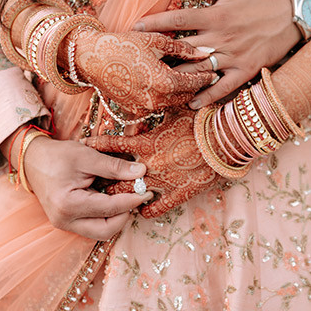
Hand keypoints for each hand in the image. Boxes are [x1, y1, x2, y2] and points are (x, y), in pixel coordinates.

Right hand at [22, 135, 152, 239]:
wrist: (32, 159)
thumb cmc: (57, 155)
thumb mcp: (87, 156)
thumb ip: (115, 167)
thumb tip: (141, 172)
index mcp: (68, 204)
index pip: (109, 209)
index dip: (131, 201)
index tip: (147, 192)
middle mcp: (64, 220)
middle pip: (106, 230)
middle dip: (125, 215)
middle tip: (137, 197)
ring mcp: (64, 224)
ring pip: (100, 232)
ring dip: (117, 218)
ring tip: (126, 197)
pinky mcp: (67, 222)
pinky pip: (93, 226)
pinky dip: (107, 216)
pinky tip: (113, 199)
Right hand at [75, 30, 213, 114]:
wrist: (90, 58)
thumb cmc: (122, 44)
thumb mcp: (155, 40)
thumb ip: (183, 48)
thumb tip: (204, 51)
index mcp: (164, 82)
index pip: (194, 82)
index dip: (206, 76)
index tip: (212, 70)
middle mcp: (156, 100)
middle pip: (186, 96)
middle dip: (196, 86)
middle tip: (205, 76)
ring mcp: (144, 108)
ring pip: (173, 103)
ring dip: (181, 93)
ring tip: (188, 80)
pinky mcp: (134, 110)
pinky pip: (157, 105)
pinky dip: (165, 97)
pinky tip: (166, 86)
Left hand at [89, 107, 217, 217]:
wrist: (225, 139)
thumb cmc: (201, 120)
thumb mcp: (176, 111)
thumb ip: (158, 112)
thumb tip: (150, 99)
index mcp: (146, 143)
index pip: (113, 146)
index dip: (97, 147)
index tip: (84, 147)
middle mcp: (150, 164)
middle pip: (116, 178)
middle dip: (104, 181)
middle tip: (95, 183)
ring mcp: (164, 180)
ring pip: (132, 195)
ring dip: (122, 198)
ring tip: (112, 201)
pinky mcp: (179, 193)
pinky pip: (158, 207)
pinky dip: (148, 210)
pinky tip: (142, 211)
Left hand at [133, 0, 300, 107]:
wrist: (295, 16)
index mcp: (216, 15)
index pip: (179, 20)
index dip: (155, 23)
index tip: (136, 27)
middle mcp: (221, 38)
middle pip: (184, 49)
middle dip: (161, 55)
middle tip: (139, 62)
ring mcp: (233, 56)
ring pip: (199, 70)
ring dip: (178, 78)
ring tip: (157, 84)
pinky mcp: (245, 71)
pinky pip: (223, 87)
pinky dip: (207, 96)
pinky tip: (190, 103)